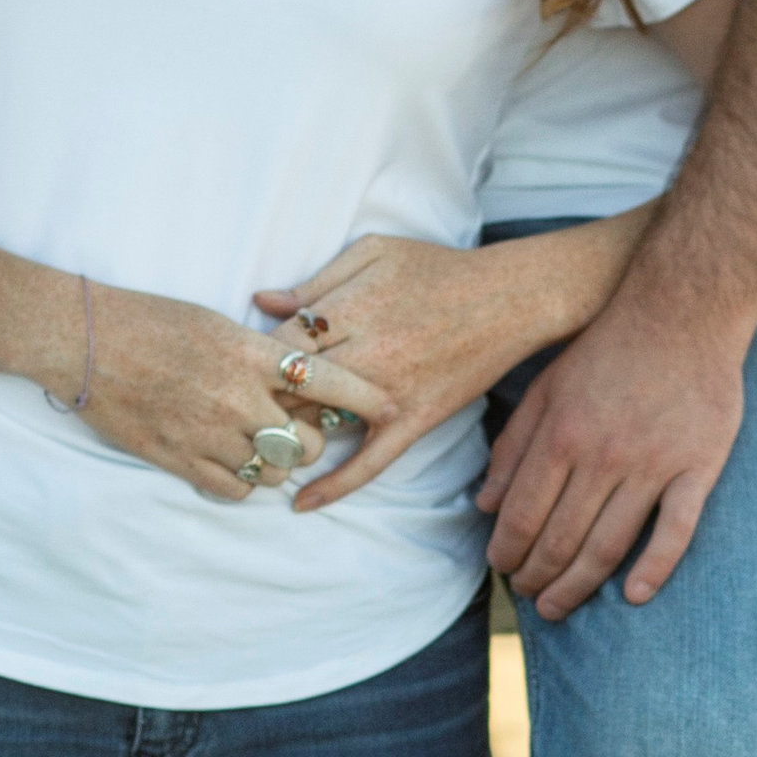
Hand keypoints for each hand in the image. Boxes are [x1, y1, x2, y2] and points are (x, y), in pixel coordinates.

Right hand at [80, 285, 390, 506]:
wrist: (84, 341)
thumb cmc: (148, 319)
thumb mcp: (215, 322)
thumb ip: (258, 352)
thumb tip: (296, 374)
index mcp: (250, 353)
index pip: (330, 382)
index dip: (369, 398)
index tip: (392, 405)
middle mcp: (237, 398)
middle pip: (308, 442)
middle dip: (312, 439)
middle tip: (300, 428)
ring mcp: (208, 433)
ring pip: (274, 472)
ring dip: (276, 463)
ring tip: (259, 444)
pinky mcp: (179, 460)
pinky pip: (235, 490)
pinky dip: (242, 482)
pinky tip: (230, 461)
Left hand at [252, 234, 559, 510]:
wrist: (509, 298)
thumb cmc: (438, 268)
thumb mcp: (375, 253)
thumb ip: (316, 280)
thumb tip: (261, 301)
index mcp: (352, 308)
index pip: (280, 343)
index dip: (255, 356)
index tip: (247, 362)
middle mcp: (366, 354)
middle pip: (292, 387)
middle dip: (265, 396)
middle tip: (247, 405)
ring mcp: (390, 393)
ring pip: (321, 424)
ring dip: (290, 434)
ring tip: (263, 442)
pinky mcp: (414, 421)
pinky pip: (370, 463)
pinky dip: (335, 486)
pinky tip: (302, 504)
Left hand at [480, 297, 750, 618]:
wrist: (684, 311)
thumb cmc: (607, 348)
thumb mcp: (546, 386)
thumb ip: (513, 445)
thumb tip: (485, 504)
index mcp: (561, 434)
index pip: (521, 514)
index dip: (506, 552)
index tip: (502, 570)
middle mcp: (603, 454)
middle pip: (561, 538)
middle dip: (536, 577)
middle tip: (528, 597)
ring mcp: (654, 463)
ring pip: (609, 544)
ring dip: (578, 585)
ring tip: (559, 607)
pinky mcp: (699, 466)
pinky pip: (677, 530)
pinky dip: (655, 568)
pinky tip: (633, 596)